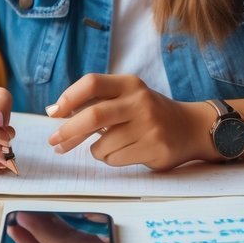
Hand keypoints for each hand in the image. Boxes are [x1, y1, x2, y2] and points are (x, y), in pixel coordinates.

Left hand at [46, 73, 208, 169]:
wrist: (190, 128)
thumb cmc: (147, 113)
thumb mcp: (127, 98)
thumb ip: (94, 102)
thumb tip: (53, 111)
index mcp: (129, 84)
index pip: (92, 83)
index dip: (69, 97)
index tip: (53, 113)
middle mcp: (139, 101)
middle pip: (93, 116)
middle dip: (69, 131)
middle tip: (54, 141)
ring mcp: (148, 125)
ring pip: (102, 145)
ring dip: (95, 151)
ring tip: (108, 146)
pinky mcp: (154, 147)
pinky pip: (115, 159)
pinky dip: (109, 159)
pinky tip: (124, 152)